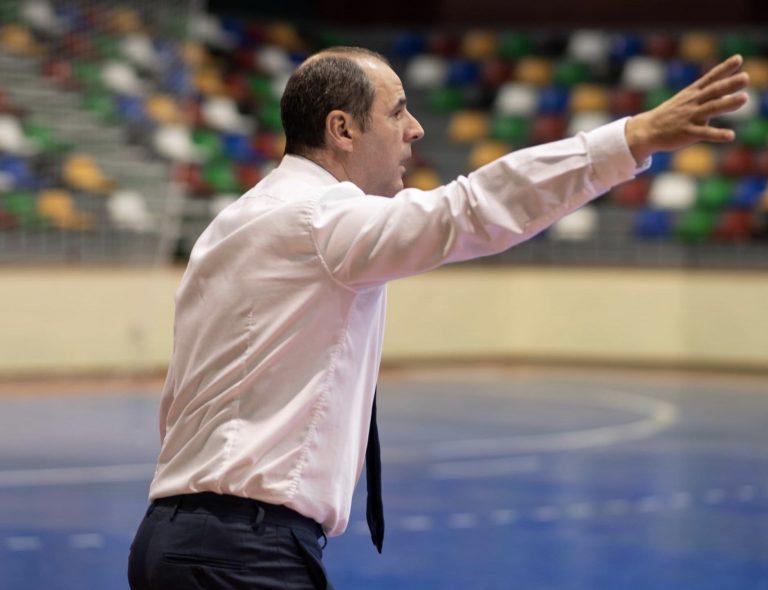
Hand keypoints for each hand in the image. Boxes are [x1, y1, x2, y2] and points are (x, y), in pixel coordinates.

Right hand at [625, 54, 749, 163]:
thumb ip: (709, 95)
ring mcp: (690, 117)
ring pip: (711, 108)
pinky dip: (718, 134)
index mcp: (693, 93)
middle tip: (745, 78)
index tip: (738, 59)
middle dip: (729, 84)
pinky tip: (730, 136)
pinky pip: (704, 133)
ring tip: (744, 98)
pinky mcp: (687, 133)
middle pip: (714, 91)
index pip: (710, 78)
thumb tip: (730, 92)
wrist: (647, 130)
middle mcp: (692, 102)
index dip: (724, 68)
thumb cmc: (670, 114)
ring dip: (728, 103)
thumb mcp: (687, 100)